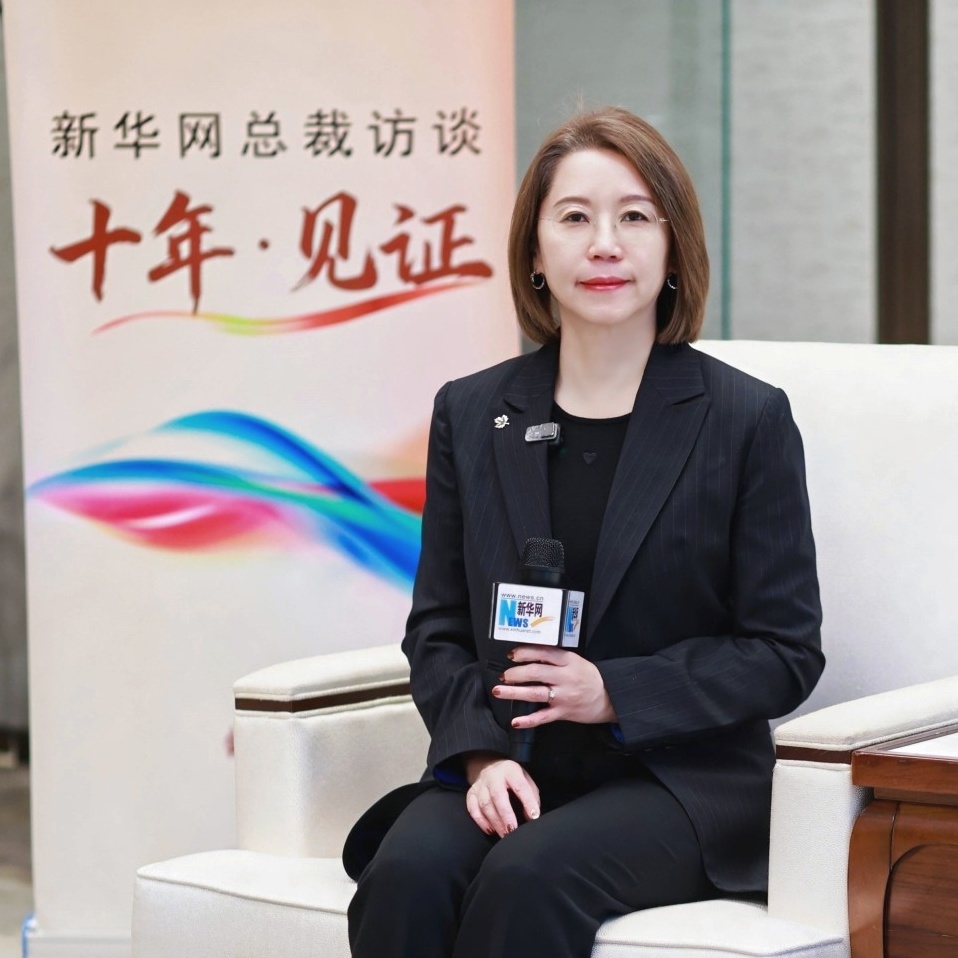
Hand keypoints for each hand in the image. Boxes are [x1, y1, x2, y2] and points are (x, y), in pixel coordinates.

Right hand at [464, 752, 539, 837]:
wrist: (490, 766)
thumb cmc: (512, 778)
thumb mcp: (525, 780)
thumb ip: (531, 796)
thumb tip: (531, 817)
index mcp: (510, 770)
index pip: (520, 786)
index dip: (528, 802)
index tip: (534, 817)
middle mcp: (493, 775)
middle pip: (497, 795)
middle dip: (506, 815)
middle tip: (513, 830)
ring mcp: (480, 784)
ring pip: (485, 804)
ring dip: (495, 822)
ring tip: (505, 834)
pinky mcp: (471, 793)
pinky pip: (472, 808)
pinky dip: (481, 821)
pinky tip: (490, 830)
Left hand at [493, 646, 614, 727]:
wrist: (609, 698)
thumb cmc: (589, 677)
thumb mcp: (575, 661)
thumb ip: (555, 658)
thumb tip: (528, 656)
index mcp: (568, 661)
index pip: (543, 653)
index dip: (525, 652)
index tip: (512, 655)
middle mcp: (565, 677)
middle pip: (536, 672)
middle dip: (515, 673)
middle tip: (503, 675)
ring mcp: (564, 696)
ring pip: (535, 693)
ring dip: (514, 692)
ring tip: (499, 690)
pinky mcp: (563, 713)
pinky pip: (543, 717)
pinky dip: (528, 720)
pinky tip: (516, 721)